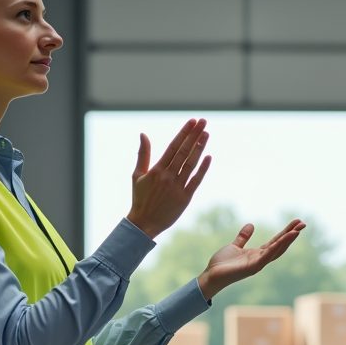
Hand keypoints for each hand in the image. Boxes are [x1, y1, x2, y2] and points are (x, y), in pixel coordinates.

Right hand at [125, 119, 211, 238]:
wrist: (143, 223)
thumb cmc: (140, 198)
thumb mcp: (137, 175)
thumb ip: (143, 154)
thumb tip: (143, 134)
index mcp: (156, 170)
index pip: (173, 146)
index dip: (183, 133)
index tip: (191, 122)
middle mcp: (167, 177)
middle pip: (183, 152)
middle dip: (194, 135)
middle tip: (203, 122)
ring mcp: (177, 187)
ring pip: (190, 164)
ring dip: (199, 148)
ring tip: (206, 134)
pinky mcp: (185, 198)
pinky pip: (196, 181)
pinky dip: (203, 169)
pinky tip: (209, 157)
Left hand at [197, 219, 305, 299]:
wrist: (211, 275)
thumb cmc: (222, 264)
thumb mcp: (234, 246)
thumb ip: (243, 237)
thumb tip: (251, 225)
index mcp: (258, 254)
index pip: (275, 241)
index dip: (286, 232)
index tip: (296, 222)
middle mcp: (261, 259)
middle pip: (280, 245)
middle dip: (291, 235)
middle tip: (303, 223)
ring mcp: (257, 264)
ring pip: (276, 251)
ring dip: (287, 241)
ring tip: (297, 231)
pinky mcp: (252, 268)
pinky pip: (266, 257)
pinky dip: (275, 248)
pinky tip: (282, 240)